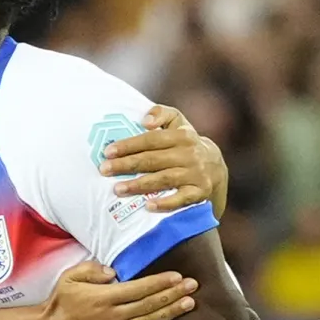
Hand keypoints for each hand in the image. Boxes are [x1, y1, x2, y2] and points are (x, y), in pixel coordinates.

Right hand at [42, 260, 196, 319]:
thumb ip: (91, 269)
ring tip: (191, 303)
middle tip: (194, 285)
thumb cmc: (62, 302)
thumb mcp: (70, 277)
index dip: (160, 282)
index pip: (138, 288)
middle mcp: (113, 316)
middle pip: (149, 304)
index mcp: (104, 297)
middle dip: (173, 294)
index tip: (177, 276)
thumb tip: (113, 271)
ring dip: (172, 312)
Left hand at [99, 105, 228, 216]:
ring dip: (139, 185)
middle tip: (104, 170)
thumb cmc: (185, 144)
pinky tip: (148, 206)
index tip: (108, 152)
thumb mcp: (178, 123)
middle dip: (127, 165)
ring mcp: (196, 174)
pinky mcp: (199, 192)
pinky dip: (165, 203)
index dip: (129, 145)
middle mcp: (190, 154)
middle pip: (153, 160)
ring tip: (117, 189)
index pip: (151, 140)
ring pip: (164, 179)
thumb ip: (162, 113)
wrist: (215, 167)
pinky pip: (181, 199)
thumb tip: (145, 120)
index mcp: (183, 135)